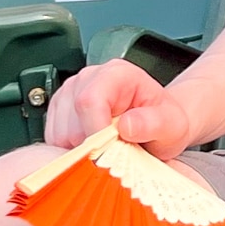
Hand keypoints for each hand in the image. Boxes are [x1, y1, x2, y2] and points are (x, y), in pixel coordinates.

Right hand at [44, 56, 204, 158]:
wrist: (158, 124)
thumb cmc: (163, 121)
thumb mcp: (172, 125)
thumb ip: (154, 123)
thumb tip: (127, 126)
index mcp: (116, 74)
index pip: (89, 100)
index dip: (95, 131)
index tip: (108, 151)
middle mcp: (89, 79)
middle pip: (71, 122)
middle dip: (92, 145)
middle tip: (116, 149)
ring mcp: (70, 94)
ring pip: (59, 134)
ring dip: (81, 150)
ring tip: (108, 146)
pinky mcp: (59, 113)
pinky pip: (52, 141)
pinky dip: (70, 151)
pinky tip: (93, 146)